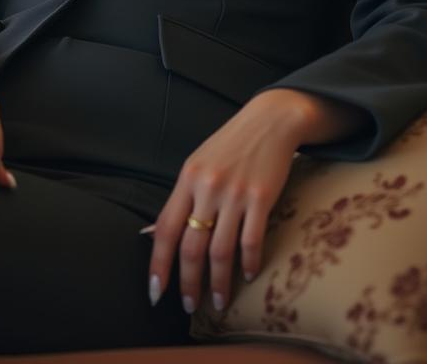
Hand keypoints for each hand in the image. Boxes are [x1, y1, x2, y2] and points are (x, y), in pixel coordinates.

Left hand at [146, 88, 367, 314]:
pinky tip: (249, 274)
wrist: (269, 120)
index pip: (165, 229)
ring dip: (219, 282)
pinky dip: (249, 263)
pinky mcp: (261, 196)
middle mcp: (207, 186)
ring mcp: (235, 193)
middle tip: (190, 306)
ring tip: (219, 300)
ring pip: (221, 251)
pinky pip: (251, 240)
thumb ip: (182, 198)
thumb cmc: (230, 145)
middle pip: (191, 246)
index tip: (156, 292)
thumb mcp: (198, 164)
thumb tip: (158, 235)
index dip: (158, 265)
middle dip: (188, 283)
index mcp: (187, 178)